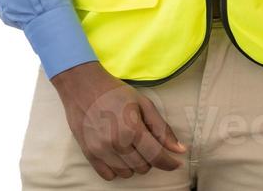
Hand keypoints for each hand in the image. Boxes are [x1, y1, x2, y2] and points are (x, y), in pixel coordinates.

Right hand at [49, 61, 186, 180]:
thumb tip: (180, 150)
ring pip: (127, 174)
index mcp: (132, 129)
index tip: (175, 163)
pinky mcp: (89, 153)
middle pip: (143, 167)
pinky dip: (116, 169)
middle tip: (144, 143)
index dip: (170, 163)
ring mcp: (101, 150)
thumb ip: (162, 129)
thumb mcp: (143, 103)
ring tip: (129, 147)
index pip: (157, 157)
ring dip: (133, 164)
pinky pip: (109, 175)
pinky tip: (117, 154)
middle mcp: (116, 143)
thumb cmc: (114, 92)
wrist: (82, 86)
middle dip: (149, 158)